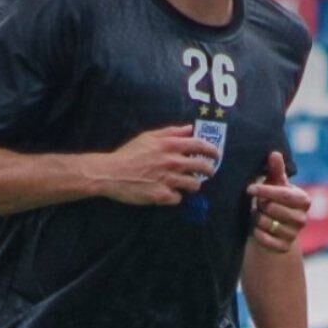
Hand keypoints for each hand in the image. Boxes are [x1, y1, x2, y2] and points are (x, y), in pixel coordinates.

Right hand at [91, 125, 219, 205]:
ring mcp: (168, 180)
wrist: (111, 173)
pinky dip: (176, 196)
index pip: (200, 146)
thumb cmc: (129, 153)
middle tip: (209, 172)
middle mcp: (173, 162)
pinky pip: (178, 198)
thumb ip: (171, 132)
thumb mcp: (149, 136)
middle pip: (202, 167)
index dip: (212, 150)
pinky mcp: (162, 196)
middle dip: (209, 170)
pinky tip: (169, 193)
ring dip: (193, 185)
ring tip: (187, 184)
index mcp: (170, 145)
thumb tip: (189, 128)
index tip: (216, 155)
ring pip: (194, 185)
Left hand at [248, 152, 310, 252]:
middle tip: (258, 204)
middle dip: (260, 205)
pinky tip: (257, 228)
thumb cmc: (273, 199)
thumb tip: (274, 153)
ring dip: (257, 219)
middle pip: (272, 209)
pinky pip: (264, 239)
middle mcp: (303, 219)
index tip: (249, 188)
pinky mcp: (284, 248)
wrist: (272, 226)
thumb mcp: (275, 184)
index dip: (265, 190)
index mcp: (304, 200)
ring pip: (266, 224)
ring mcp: (294, 235)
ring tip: (258, 215)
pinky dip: (257, 233)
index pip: (283, 195)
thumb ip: (276, 169)